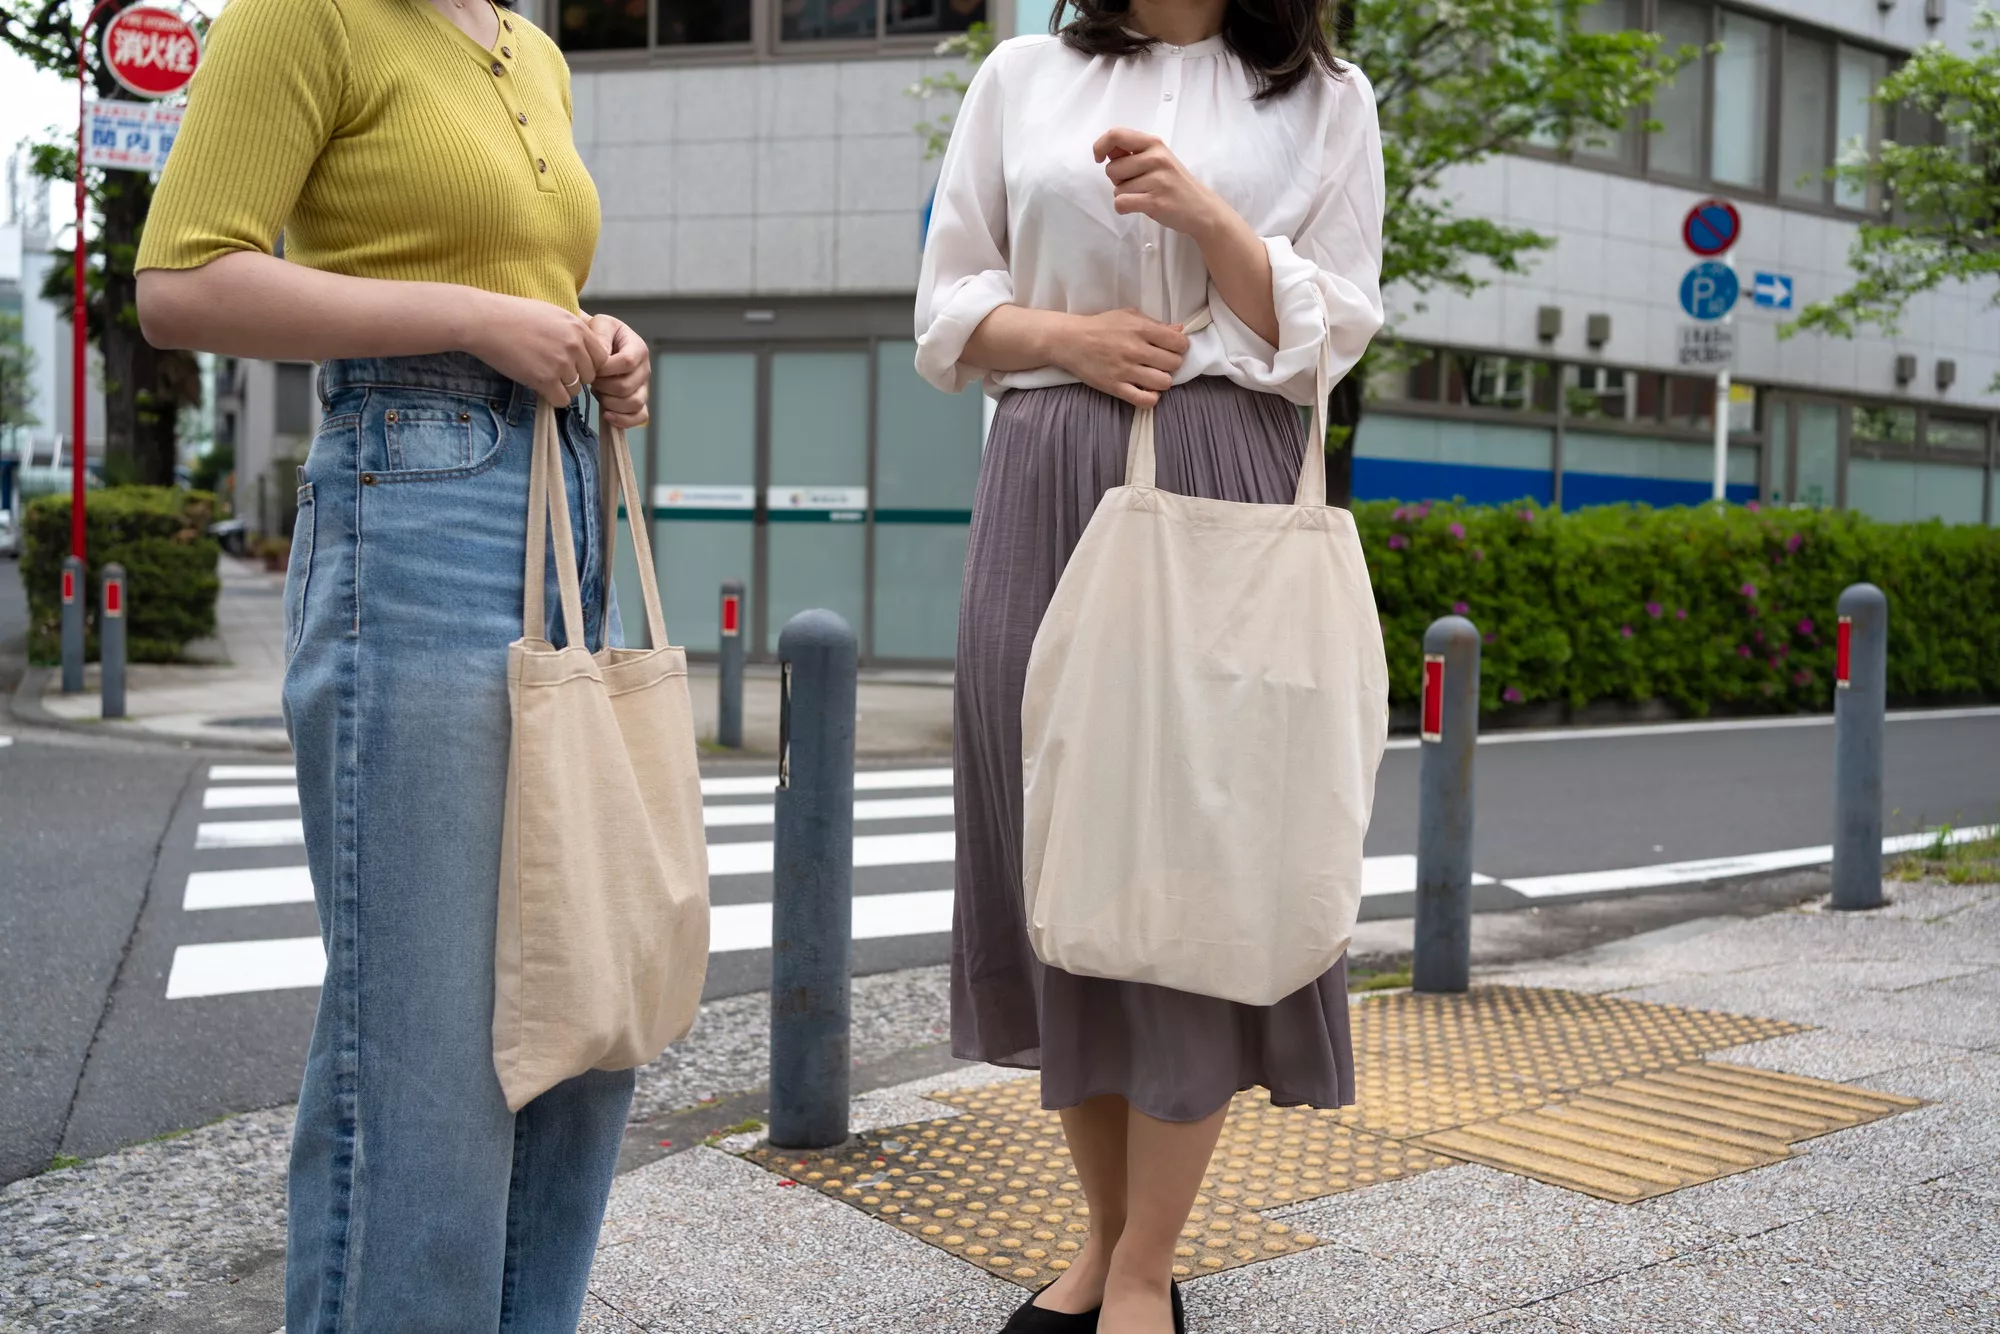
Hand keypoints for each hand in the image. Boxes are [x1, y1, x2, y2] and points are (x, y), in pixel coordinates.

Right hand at [459, 292, 605, 404]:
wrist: (484, 321)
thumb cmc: (513, 315)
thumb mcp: (551, 313)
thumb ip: (571, 330)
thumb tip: (584, 347)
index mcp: (578, 327)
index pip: (601, 357)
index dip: (588, 364)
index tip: (573, 364)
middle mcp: (573, 345)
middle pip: (590, 376)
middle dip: (576, 377)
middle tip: (555, 372)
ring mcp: (560, 363)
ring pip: (576, 390)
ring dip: (562, 388)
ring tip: (543, 376)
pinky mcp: (544, 379)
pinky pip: (561, 400)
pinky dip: (552, 398)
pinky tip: (539, 388)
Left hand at [586, 313, 649, 428]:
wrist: (600, 342)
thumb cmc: (600, 333)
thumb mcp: (600, 324)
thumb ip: (601, 336)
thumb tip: (604, 356)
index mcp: (638, 348)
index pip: (627, 362)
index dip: (606, 369)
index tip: (591, 367)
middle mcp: (645, 369)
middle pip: (627, 386)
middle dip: (603, 386)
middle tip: (591, 380)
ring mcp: (643, 387)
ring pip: (633, 404)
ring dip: (610, 402)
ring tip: (598, 392)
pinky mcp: (639, 401)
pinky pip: (639, 417)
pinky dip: (624, 420)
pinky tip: (607, 415)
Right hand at [1049, 308, 1188, 407]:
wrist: (1070, 341)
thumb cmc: (1100, 326)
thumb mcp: (1128, 316)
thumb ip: (1155, 323)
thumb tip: (1179, 329)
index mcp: (1141, 330)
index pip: (1179, 343)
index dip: (1180, 346)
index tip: (1173, 348)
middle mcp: (1136, 350)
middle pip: (1174, 363)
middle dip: (1172, 363)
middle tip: (1162, 362)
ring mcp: (1126, 371)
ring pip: (1164, 383)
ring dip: (1163, 380)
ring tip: (1154, 376)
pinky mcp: (1115, 387)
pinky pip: (1144, 400)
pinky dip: (1151, 398)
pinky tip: (1147, 390)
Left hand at [1094, 127, 1224, 239]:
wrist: (1202, 209)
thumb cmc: (1175, 184)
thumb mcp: (1157, 160)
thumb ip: (1132, 154)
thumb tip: (1106, 150)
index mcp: (1154, 144)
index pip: (1116, 134)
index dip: (1100, 146)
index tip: (1098, 158)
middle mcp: (1156, 158)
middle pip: (1111, 168)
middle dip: (1118, 180)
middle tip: (1139, 185)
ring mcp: (1157, 180)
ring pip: (1117, 189)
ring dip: (1125, 196)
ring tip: (1146, 195)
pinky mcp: (1156, 201)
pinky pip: (1122, 203)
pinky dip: (1125, 209)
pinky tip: (1140, 207)